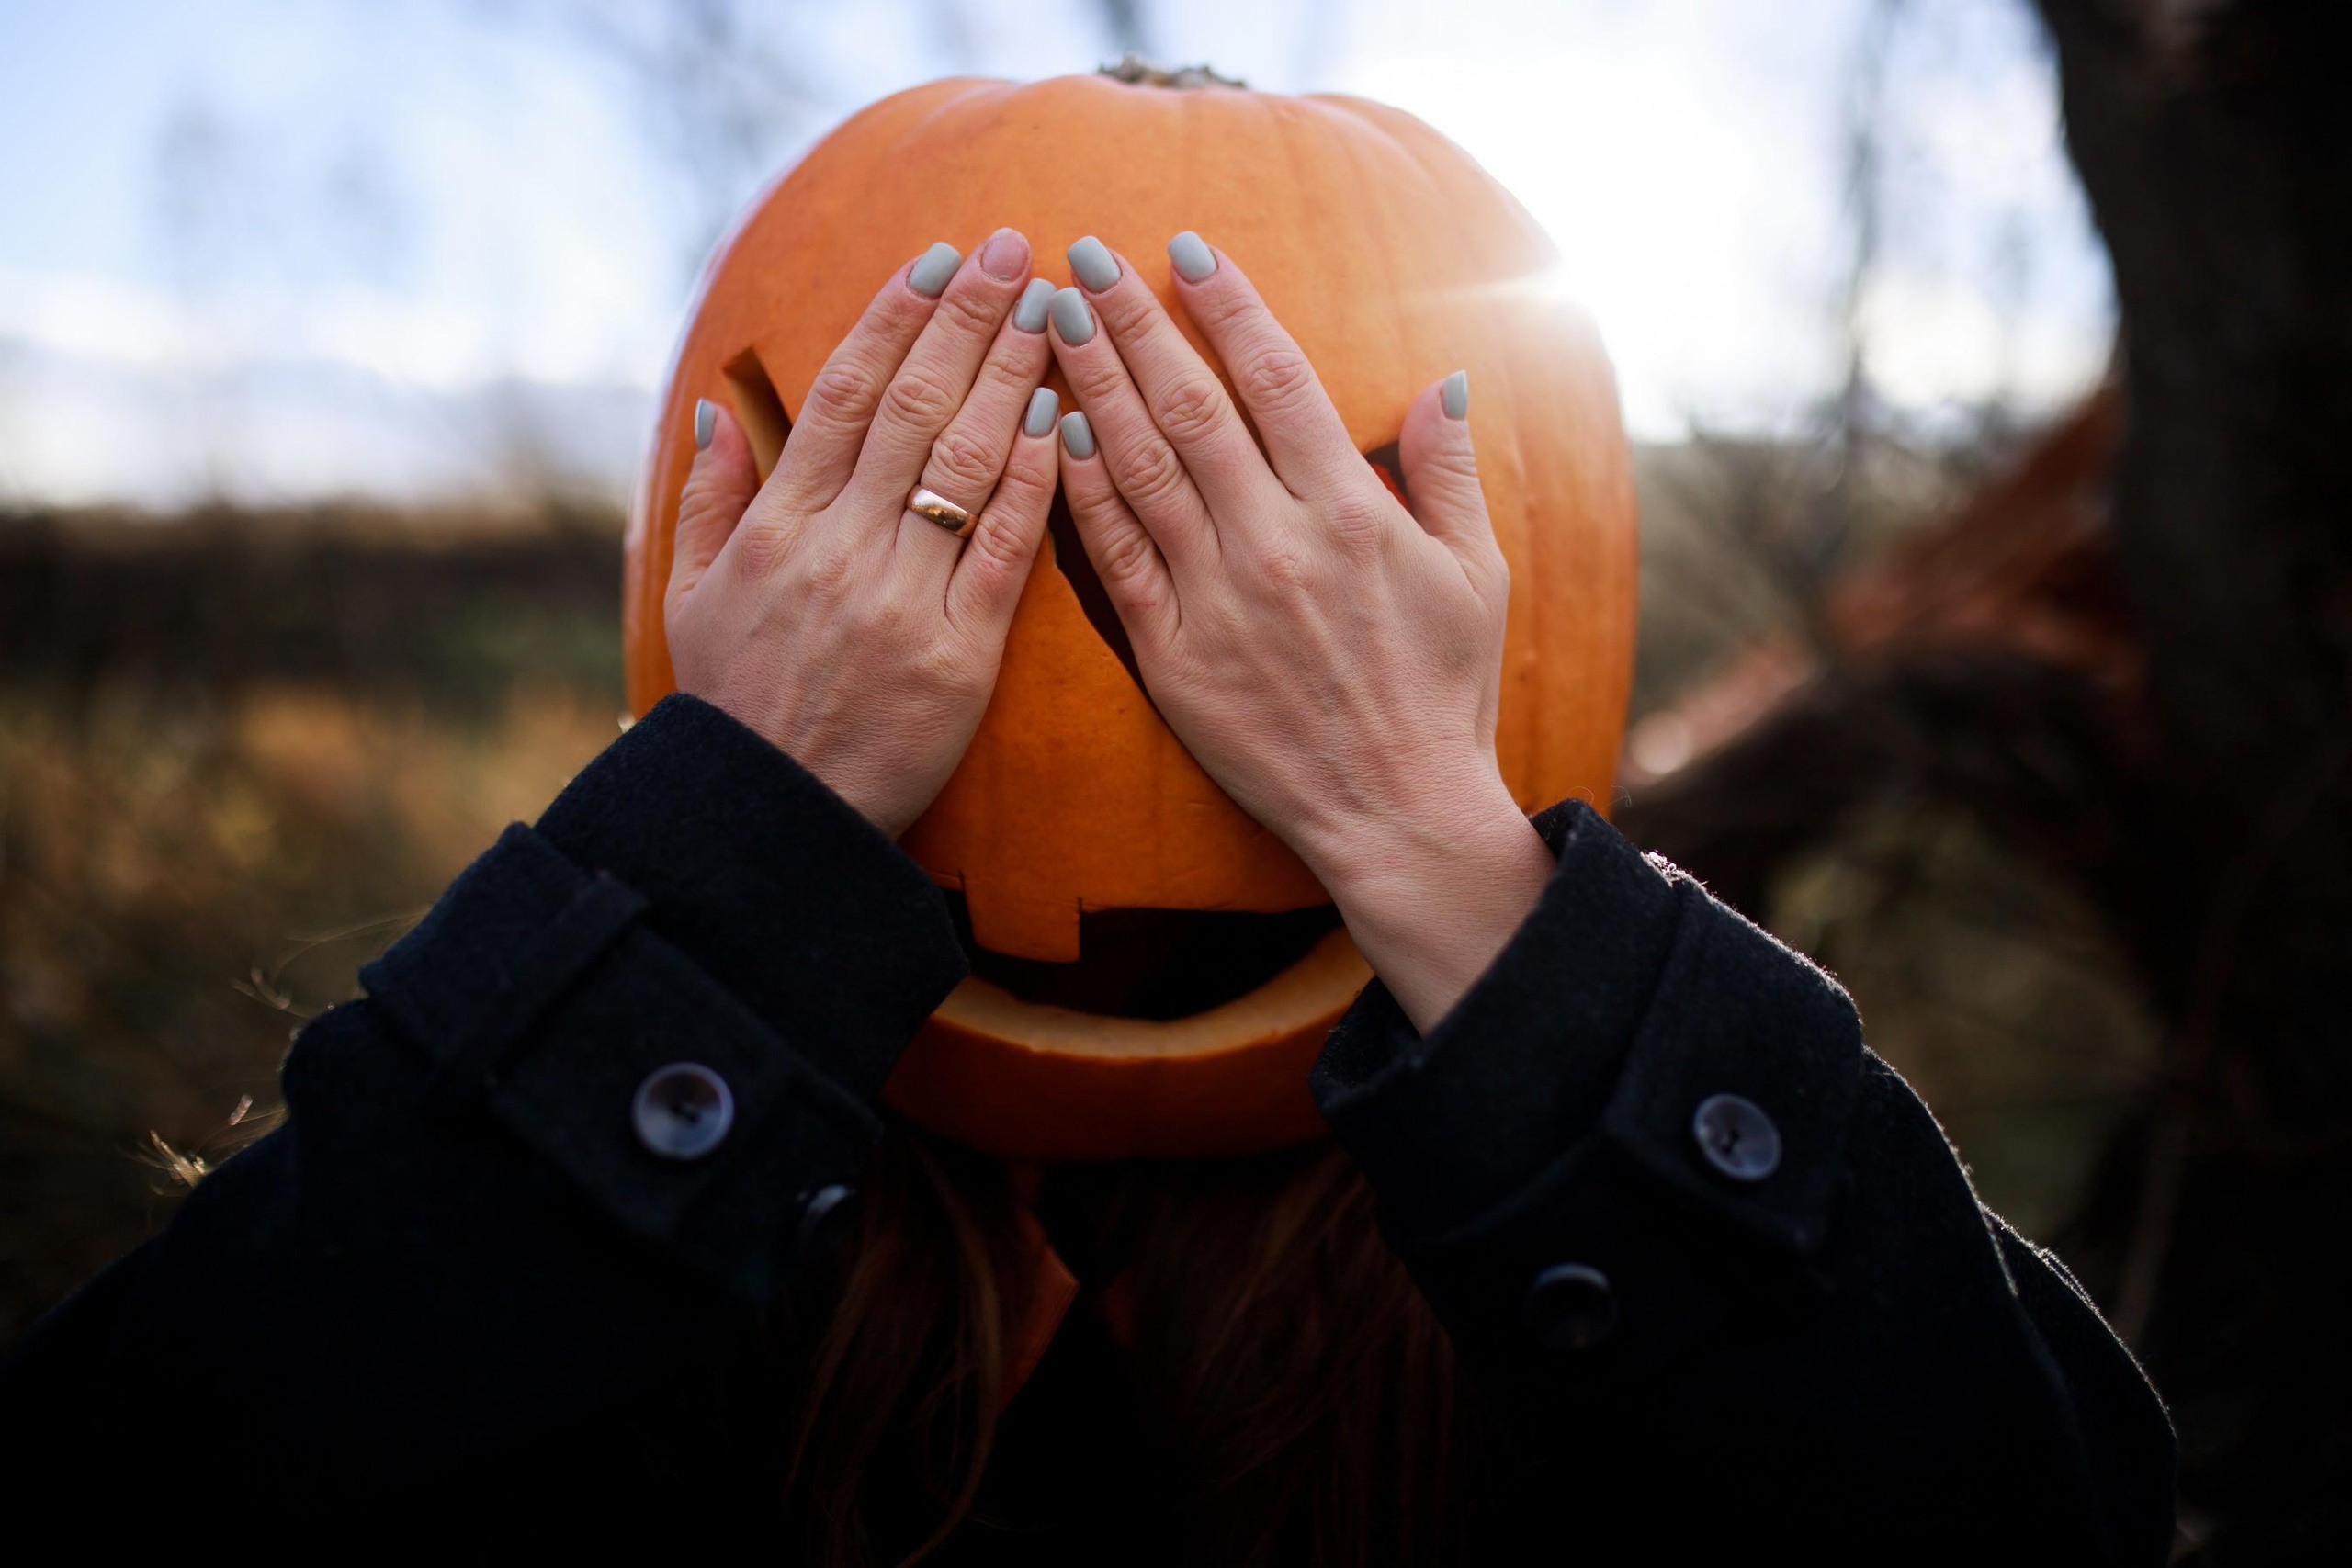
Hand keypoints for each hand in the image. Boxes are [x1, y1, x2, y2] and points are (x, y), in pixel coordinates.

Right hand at [666, 230, 1061, 837]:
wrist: (777, 816)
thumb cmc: (738, 706)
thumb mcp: (692, 601)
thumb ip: (706, 501)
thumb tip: (718, 412)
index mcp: (779, 527)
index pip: (846, 396)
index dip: (894, 319)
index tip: (937, 260)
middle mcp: (841, 548)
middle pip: (915, 408)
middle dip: (967, 320)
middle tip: (1015, 251)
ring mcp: (903, 599)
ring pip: (967, 463)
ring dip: (1013, 376)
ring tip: (1053, 312)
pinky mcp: (960, 656)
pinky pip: (1006, 552)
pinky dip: (1035, 483)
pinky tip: (1062, 422)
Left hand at [1045, 234, 1554, 1031]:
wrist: (1395, 813)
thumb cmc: (1443, 693)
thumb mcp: (1476, 575)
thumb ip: (1450, 473)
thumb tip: (1445, 379)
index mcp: (1350, 512)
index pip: (1276, 379)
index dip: (1227, 306)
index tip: (1183, 248)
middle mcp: (1275, 543)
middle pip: (1189, 406)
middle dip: (1131, 321)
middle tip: (1084, 255)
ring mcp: (1216, 599)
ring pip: (1138, 468)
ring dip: (1090, 384)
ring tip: (1048, 319)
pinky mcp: (1173, 656)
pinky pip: (1115, 557)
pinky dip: (1082, 491)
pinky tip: (1053, 431)